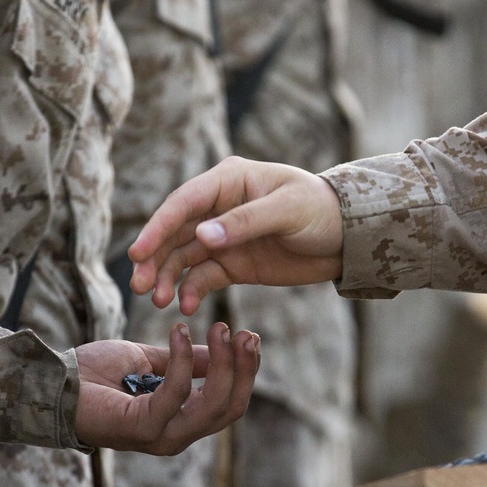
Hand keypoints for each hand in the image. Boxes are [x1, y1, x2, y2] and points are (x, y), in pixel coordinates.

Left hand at [73, 322, 258, 455]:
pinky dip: (183, 361)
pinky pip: (176, 393)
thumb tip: (220, 349)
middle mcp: (176, 436)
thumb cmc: (93, 374)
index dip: (244, 371)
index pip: (229, 403)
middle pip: (229, 407)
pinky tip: (179, 330)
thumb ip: (184, 360)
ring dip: (223, 364)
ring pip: (212, 405)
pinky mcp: (143, 429)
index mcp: (180, 421)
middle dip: (243, 369)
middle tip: (245, 333)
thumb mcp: (149, 360)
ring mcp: (161, 436)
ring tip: (220, 329)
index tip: (248, 335)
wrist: (51, 382)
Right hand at [128, 156, 343, 314]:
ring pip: (183, 257)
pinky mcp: (231, 263)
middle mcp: (218, 207)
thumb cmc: (321, 211)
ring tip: (159, 301)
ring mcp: (222, 237)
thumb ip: (244, 223)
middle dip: (155, 258)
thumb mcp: (287, 212)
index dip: (158, 227)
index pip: (184, 203)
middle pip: (175, 232)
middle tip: (140, 285)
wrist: (348, 239)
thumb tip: (202, 237)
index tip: (139, 252)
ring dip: (168, 278)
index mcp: (228, 180)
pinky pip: (203, 277)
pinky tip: (186, 305)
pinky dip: (192, 291)